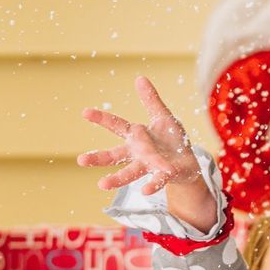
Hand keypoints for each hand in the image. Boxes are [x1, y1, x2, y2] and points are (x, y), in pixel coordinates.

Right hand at [78, 77, 200, 194]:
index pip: (116, 126)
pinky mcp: (165, 175)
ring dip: (117, 178)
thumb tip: (139, 78)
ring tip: (102, 184)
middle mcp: (138, 153)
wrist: (188, 164)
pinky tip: (145, 192)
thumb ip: (151, 100)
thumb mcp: (163, 117)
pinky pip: (157, 180)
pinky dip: (152, 185)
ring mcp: (149, 165)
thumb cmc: (172, 140)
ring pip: (130, 172)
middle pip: (115, 155)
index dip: (102, 119)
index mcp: (136, 136)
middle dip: (99, 158)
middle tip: (80, 160)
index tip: (85, 112)